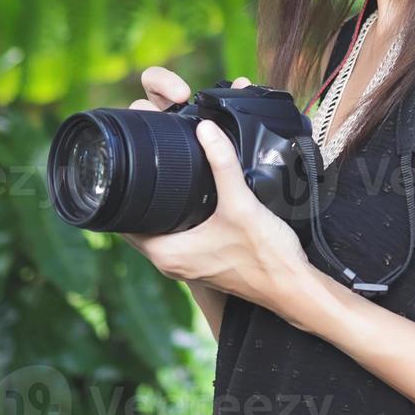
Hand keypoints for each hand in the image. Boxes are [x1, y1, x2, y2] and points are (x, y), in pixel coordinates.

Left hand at [122, 67, 310, 314]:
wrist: (293, 286)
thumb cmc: (265, 256)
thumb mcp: (241, 204)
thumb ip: (223, 163)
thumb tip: (206, 128)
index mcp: (167, 253)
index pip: (123, 221)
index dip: (122, 192)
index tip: (128, 165)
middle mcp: (171, 263)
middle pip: (140, 222)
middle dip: (142, 193)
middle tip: (149, 161)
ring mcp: (187, 264)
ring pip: (160, 228)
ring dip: (161, 205)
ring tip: (167, 173)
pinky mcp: (203, 261)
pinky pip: (179, 235)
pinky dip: (179, 216)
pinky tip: (194, 197)